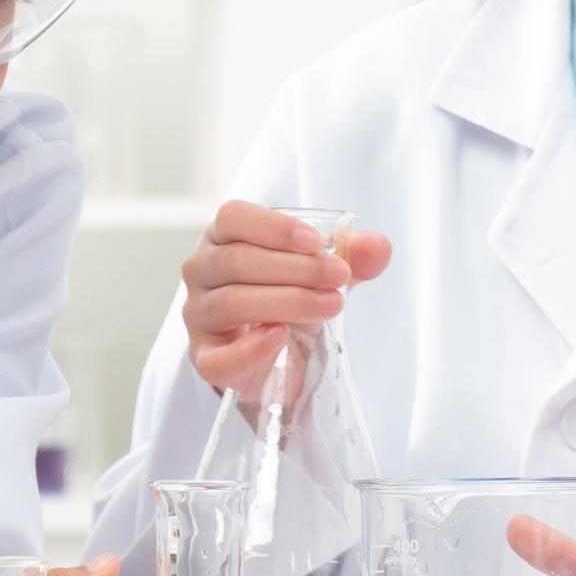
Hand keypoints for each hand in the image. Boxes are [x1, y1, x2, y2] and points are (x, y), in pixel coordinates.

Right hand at [181, 201, 393, 398]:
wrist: (278, 358)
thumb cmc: (290, 302)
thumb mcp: (323, 274)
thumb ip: (351, 257)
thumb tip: (377, 247)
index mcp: (223, 238)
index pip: (232, 218)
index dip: (273, 227)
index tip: (315, 241)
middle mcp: (202, 271)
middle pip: (236, 260)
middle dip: (295, 268)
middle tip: (339, 276)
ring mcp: (198, 315)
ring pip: (232, 302)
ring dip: (287, 301)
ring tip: (330, 304)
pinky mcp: (204, 358)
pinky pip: (217, 357)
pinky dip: (250, 348)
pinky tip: (281, 336)